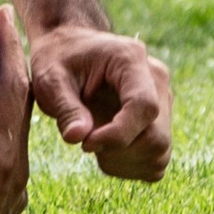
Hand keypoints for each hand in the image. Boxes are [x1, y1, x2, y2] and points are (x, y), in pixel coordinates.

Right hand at [0, 5, 32, 213]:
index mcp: (3, 158)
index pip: (14, 91)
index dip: (10, 50)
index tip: (4, 15)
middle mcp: (17, 169)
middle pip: (21, 105)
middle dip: (11, 65)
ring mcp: (13, 186)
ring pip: (16, 129)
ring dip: (6, 97)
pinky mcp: (4, 199)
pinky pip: (7, 151)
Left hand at [29, 23, 171, 180]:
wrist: (68, 48)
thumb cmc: (57, 60)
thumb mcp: (50, 79)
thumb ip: (65, 108)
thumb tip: (77, 138)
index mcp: (131, 60)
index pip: (144, 107)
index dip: (118, 134)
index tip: (85, 143)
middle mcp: (156, 79)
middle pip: (157, 135)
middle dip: (118, 151)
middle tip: (84, 142)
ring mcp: (163, 100)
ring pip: (160, 151)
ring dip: (123, 161)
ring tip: (92, 142)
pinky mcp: (160, 120)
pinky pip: (158, 158)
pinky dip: (131, 165)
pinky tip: (105, 150)